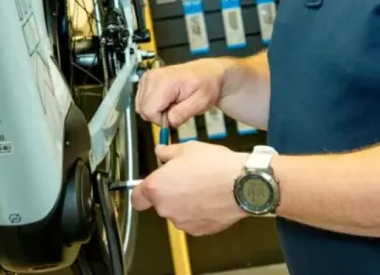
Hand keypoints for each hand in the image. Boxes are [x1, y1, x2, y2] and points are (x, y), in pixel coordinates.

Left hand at [131, 141, 247, 235]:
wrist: (242, 184)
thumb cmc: (215, 165)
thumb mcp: (188, 148)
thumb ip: (167, 152)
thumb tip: (160, 152)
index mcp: (158, 188)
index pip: (136, 198)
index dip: (142, 192)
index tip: (150, 186)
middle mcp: (166, 208)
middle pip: (160, 203)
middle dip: (170, 192)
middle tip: (186, 177)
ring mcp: (182, 222)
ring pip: (177, 212)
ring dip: (184, 203)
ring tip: (203, 187)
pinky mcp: (199, 230)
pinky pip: (193, 220)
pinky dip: (198, 212)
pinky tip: (211, 198)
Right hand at [136, 59, 226, 127]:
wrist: (206, 73)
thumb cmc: (205, 84)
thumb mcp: (200, 102)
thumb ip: (183, 113)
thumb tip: (169, 122)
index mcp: (165, 81)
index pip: (149, 111)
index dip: (161, 120)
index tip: (174, 116)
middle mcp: (153, 77)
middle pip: (143, 109)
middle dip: (158, 116)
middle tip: (175, 109)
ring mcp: (148, 78)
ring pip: (141, 107)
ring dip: (155, 111)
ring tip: (172, 104)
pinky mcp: (146, 80)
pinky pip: (142, 101)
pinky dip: (153, 105)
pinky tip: (166, 100)